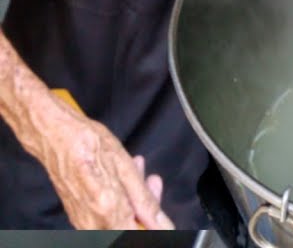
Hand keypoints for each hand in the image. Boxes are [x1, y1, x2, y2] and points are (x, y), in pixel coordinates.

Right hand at [38, 100, 173, 228]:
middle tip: (152, 180)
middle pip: (130, 227)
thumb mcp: (126, 168)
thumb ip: (144, 201)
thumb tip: (161, 223)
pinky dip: (120, 196)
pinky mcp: (79, 213)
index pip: (136, 233)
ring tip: (137, 168)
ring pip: (120, 219)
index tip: (161, 214)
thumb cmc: (88, 145)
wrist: (55, 135)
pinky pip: (107, 212)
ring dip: (133, 197)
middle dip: (146, 205)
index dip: (153, 225)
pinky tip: (121, 175)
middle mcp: (92, 222)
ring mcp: (83, 220)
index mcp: (106, 211)